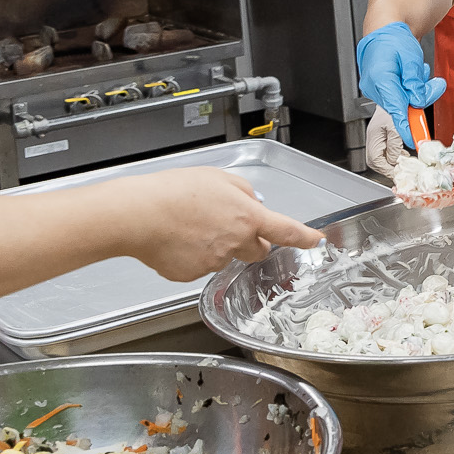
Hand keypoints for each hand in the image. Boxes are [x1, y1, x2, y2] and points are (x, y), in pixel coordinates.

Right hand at [117, 170, 321, 279]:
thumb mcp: (219, 179)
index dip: (305, 237)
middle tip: (228, 227)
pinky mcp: (190, 275)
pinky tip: (176, 241)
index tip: (316, 240)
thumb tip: (253, 204)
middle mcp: (236, 243)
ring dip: (216, 246)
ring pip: (224, 257)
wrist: (138, 214)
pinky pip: (198, 267)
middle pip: (257, 251)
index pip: (287, 231)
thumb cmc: (173, 192)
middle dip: (251, 242)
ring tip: (189, 227)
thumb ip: (244, 193)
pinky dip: (192, 257)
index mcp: (248, 216)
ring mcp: (213, 262)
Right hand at [355, 22, 444, 135]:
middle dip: (423, 96)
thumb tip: (418, 100)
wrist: (383, 31)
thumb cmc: (394, 40)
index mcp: (381, 79)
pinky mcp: (381, 90)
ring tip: (418, 72)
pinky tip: (411, 75)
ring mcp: (376, 90)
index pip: (396, 109)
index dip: (407, 126)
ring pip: (404, 102)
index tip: (416, 141)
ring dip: (417, 90)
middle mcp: (375, 88)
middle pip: (404, 106)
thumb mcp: (411, 57)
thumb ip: (415, 80)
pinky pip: (400, 96)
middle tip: (436, 84)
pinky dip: (410, 88)